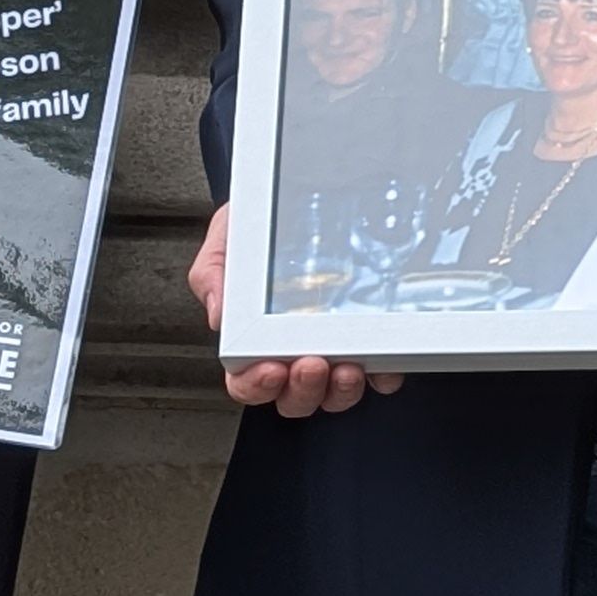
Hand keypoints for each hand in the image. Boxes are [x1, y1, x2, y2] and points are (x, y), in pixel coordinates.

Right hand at [190, 203, 404, 417]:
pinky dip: (384, 375)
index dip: (255, 385)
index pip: (247, 381)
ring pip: (335, 394)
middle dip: (302, 389)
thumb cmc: (256, 229)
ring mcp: (333, 350)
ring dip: (340, 390)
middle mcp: (293, 352)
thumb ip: (212, 275)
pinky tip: (382, 365)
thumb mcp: (224, 240)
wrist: (293, 198)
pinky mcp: (369, 342)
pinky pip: (380, 373)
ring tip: (346, 366)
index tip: (268, 369)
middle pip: (294, 397)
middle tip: (310, 364)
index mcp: (252, 340)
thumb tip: (219, 315)